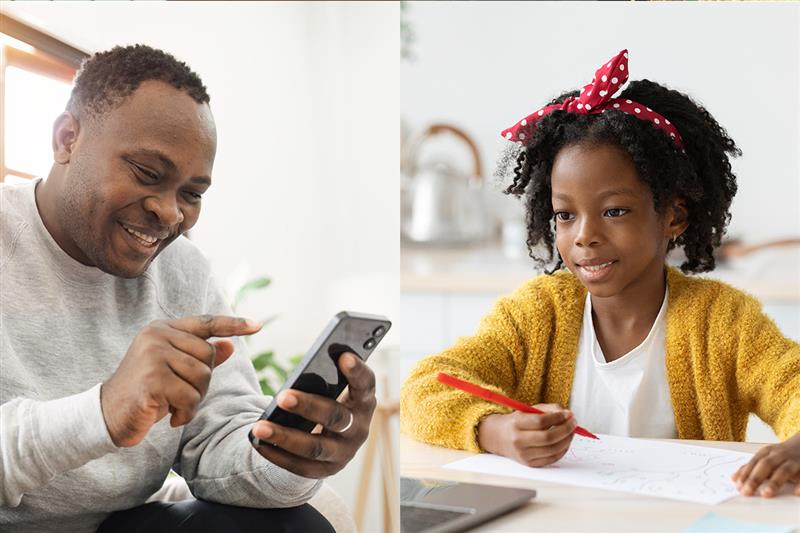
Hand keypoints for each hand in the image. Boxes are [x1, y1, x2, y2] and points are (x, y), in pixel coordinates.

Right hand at [101, 315, 260, 446]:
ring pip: (202, 377)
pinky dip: (185, 412)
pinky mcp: (151, 379)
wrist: (107, 415)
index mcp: (163, 329)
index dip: (233, 325)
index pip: (206, 322)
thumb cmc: (145, 392)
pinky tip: (170, 417)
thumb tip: (230, 345)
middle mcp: (157, 336)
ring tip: (173, 405)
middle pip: (208, 356)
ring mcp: (153, 355)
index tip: (257, 326)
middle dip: (203, 382)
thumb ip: (199, 357)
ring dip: (193, 400)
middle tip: (181, 395)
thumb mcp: (174, 371)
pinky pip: (189, 396)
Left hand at [250, 352, 375, 478]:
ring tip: (259, 427)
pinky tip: (258, 442)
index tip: (343, 356)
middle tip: (282, 396)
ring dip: (285, 437)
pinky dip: (277, 454)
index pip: (365, 384)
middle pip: (336, 418)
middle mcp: (358, 428)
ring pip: (315, 447)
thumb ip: (326, 374)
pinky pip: (300, 466)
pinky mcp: (326, 470)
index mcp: (363, 401)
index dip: (357, 371)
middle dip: (308, 406)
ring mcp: (343, 453)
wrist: (333, 439)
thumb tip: (303, 363)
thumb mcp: (334, 387)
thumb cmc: (329, 400)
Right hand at [477, 404, 576, 466]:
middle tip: (573, 422)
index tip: (568, 414)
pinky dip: (563, 450)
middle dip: (565, 429)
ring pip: (552, 450)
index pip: (540, 421)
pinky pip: (552, 459)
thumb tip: (568, 415)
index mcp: (516, 424)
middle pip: (548, 438)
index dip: (558, 418)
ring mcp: (524, 454)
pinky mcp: (530, 464)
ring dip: (567, 440)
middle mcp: (518, 441)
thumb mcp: (529, 410)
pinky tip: (565, 441)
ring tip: (571, 431)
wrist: (499, 437)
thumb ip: (549, 409)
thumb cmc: (517, 422)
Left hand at [732, 432, 799, 496]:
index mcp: (767, 452)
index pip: (754, 462)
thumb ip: (751, 467)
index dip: (745, 474)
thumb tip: (734, 478)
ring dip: (774, 482)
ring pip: (784, 470)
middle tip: (747, 492)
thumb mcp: (766, 457)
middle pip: (766, 465)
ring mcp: (795, 461)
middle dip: (755, 478)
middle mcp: (780, 455)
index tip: (738, 486)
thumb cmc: (782, 455)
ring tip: (766, 494)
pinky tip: (795, 492)